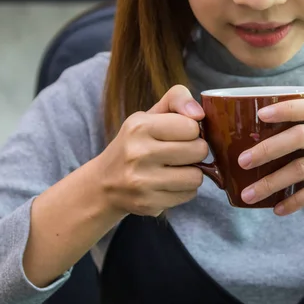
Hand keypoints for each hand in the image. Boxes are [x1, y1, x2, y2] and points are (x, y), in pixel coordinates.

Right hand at [95, 85, 207, 216]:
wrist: (104, 183)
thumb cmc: (135, 144)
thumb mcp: (149, 115)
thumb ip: (176, 99)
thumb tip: (199, 113)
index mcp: (139, 126)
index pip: (191, 126)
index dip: (192, 130)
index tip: (180, 134)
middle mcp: (138, 154)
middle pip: (199, 151)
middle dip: (195, 151)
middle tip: (180, 152)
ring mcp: (142, 182)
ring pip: (196, 176)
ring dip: (192, 172)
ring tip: (175, 169)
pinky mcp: (149, 203)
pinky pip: (189, 195)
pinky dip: (184, 189)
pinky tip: (168, 184)